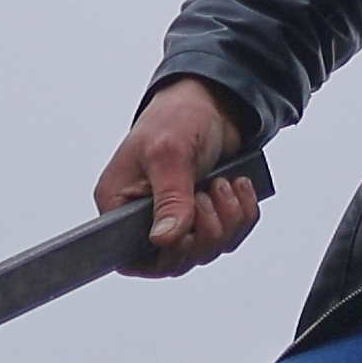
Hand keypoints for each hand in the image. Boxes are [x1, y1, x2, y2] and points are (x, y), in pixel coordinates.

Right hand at [97, 78, 263, 274]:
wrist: (210, 102)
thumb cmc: (177, 119)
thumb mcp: (169, 154)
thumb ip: (169, 199)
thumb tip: (163, 240)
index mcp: (118, 204)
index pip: (132, 258)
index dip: (164, 257)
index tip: (187, 237)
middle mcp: (143, 217)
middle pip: (177, 260)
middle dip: (205, 233)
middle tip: (209, 194)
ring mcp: (177, 218)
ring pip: (207, 250)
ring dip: (227, 221)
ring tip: (224, 184)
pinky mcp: (205, 215)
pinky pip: (230, 237)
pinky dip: (242, 215)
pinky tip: (239, 186)